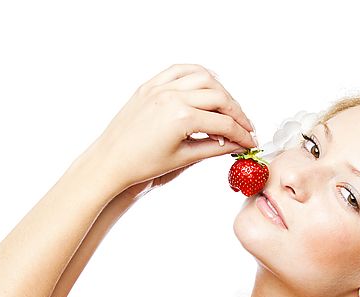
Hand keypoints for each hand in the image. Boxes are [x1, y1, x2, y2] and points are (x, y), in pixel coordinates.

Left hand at [80, 63, 256, 192]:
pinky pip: (180, 69)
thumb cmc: (140, 165)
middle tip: (244, 127)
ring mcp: (159, 88)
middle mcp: (171, 96)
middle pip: (219, 97)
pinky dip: (197, 74)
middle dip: (237, 113)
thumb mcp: (182, 158)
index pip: (223, 123)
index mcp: (180, 117)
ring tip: (228, 108)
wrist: (110, 162)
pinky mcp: (150, 85)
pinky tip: (207, 85)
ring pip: (204, 77)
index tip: (249, 141)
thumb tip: (235, 144)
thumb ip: (214, 148)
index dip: (241, 134)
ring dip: (221, 91)